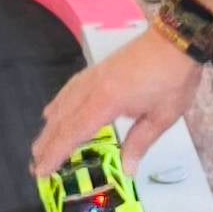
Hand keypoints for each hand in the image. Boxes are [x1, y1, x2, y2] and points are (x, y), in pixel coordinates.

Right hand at [33, 26, 205, 173]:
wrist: (176, 39)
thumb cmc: (173, 80)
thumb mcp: (162, 117)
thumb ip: (140, 143)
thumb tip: (127, 170)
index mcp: (107, 102)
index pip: (74, 133)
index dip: (56, 154)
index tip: (42, 172)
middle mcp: (92, 88)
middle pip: (62, 120)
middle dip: (47, 144)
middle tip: (35, 166)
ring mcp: (93, 76)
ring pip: (62, 103)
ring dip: (49, 127)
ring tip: (40, 145)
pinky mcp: (98, 69)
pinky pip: (69, 90)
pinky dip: (58, 104)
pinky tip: (54, 111)